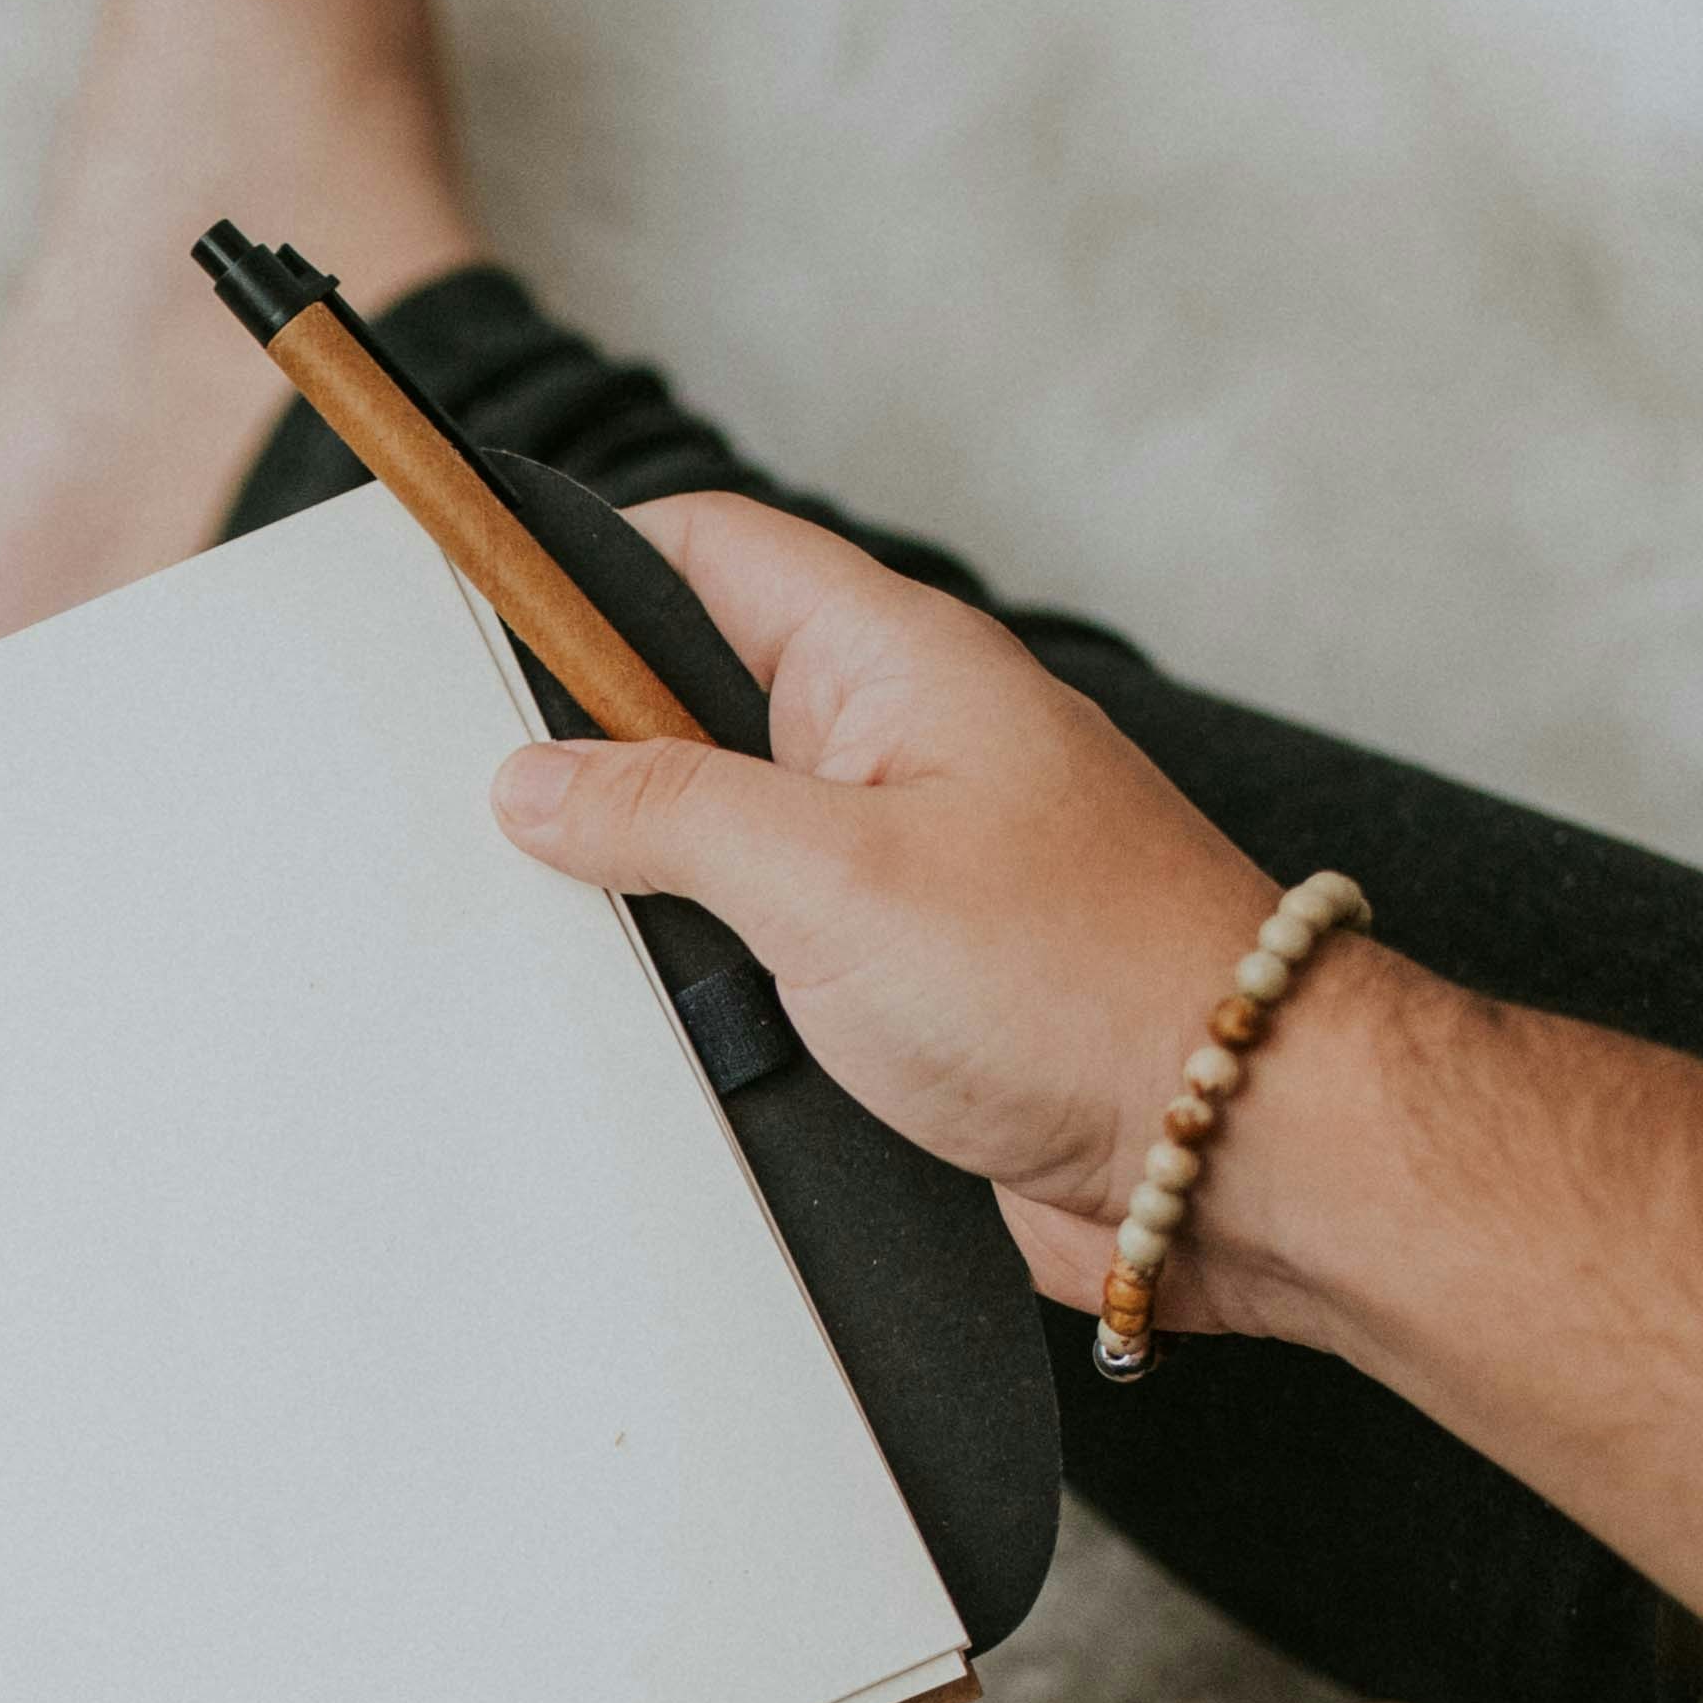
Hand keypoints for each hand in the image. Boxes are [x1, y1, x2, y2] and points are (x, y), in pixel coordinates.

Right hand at [485, 493, 1313, 1311]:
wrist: (1236, 1150)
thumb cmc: (1087, 986)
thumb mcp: (831, 877)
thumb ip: (665, 813)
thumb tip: (534, 780)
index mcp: (893, 663)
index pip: (705, 551)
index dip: (581, 562)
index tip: (467, 604)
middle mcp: (900, 748)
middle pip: (693, 704)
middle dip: (591, 757)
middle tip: (496, 812)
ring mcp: (906, 868)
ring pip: (723, 848)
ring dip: (654, 897)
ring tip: (580, 935)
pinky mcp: (910, 987)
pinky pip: (772, 958)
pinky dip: (713, 989)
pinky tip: (667, 1029)